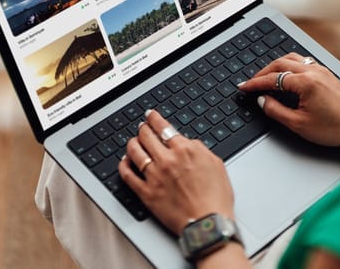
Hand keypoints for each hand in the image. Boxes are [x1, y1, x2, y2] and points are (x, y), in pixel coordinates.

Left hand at [119, 110, 234, 234]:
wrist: (209, 223)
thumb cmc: (216, 198)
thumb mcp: (216, 164)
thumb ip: (200, 149)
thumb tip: (189, 143)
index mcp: (185, 150)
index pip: (164, 128)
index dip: (155, 118)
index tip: (151, 115)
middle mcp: (167, 160)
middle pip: (146, 136)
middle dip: (143, 128)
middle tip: (142, 127)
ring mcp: (154, 176)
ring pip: (135, 151)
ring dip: (132, 143)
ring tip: (133, 141)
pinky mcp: (146, 193)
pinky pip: (127, 175)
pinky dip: (123, 165)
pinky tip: (125, 162)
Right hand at [238, 53, 339, 147]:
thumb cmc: (335, 127)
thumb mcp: (299, 124)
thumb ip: (276, 111)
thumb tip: (263, 101)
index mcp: (305, 82)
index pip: (272, 78)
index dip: (255, 83)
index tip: (244, 87)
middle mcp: (313, 71)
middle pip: (279, 63)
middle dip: (262, 72)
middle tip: (252, 83)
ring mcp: (321, 70)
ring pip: (291, 58)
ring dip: (276, 65)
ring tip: (266, 77)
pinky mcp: (326, 73)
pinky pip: (303, 61)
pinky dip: (289, 65)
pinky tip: (286, 74)